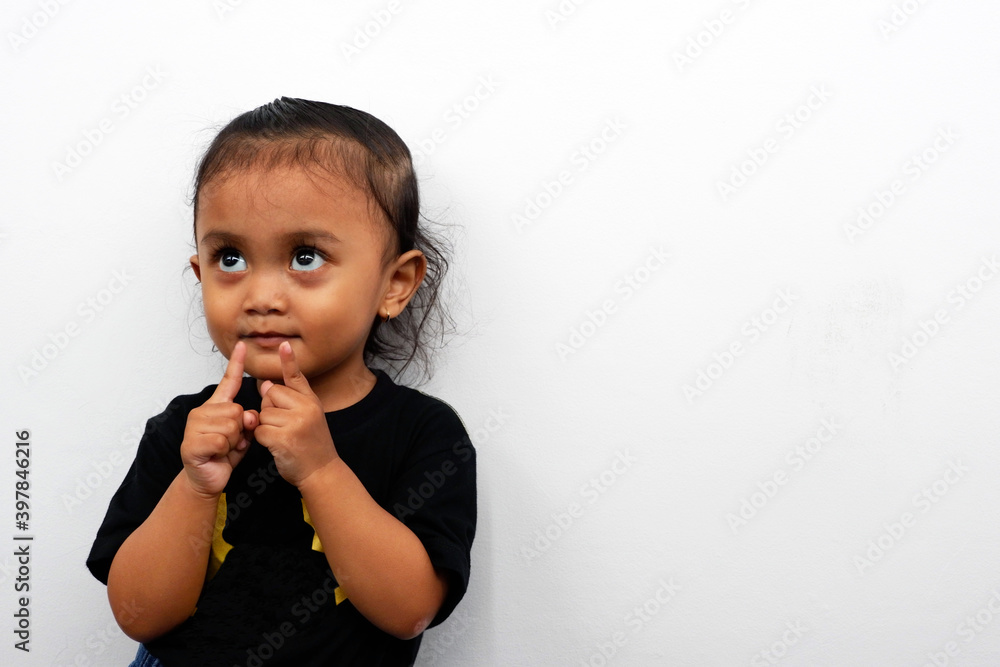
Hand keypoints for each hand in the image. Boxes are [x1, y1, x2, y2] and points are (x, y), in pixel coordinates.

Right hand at [180, 341, 257, 497]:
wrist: (208, 478)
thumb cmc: (225, 454)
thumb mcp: (243, 434)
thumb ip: (248, 421)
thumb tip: (249, 414)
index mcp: (216, 406)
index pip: (228, 381)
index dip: (236, 363)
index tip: (243, 344)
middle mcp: (202, 411)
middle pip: (237, 410)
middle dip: (241, 430)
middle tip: (232, 441)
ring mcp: (194, 427)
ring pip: (230, 426)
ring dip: (233, 442)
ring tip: (224, 448)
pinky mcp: (191, 443)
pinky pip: (221, 441)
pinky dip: (224, 451)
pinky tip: (217, 455)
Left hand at [255, 342, 337, 487]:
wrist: (322, 471)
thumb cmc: (312, 445)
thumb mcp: (310, 416)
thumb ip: (291, 399)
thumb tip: (266, 385)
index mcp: (312, 401)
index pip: (296, 377)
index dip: (289, 361)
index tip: (284, 344)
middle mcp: (306, 408)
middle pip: (271, 394)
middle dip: (270, 409)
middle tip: (285, 426)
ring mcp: (296, 422)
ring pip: (263, 413)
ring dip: (265, 426)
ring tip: (283, 437)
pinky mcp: (284, 438)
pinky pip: (259, 430)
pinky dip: (262, 439)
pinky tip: (277, 446)